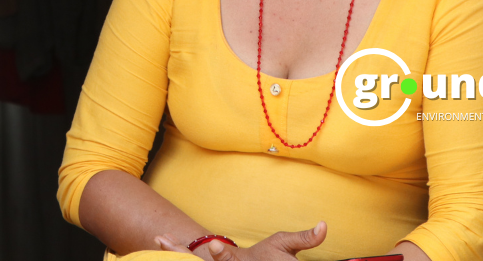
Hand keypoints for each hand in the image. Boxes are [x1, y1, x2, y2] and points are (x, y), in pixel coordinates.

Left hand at [154, 222, 326, 260]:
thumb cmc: (273, 259)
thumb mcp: (286, 247)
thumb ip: (302, 239)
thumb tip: (325, 226)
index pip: (229, 259)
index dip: (222, 255)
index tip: (214, 245)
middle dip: (185, 253)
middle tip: (164, 241)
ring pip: (191, 260)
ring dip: (174, 251)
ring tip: (157, 239)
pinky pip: (188, 257)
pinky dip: (174, 250)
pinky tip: (160, 241)